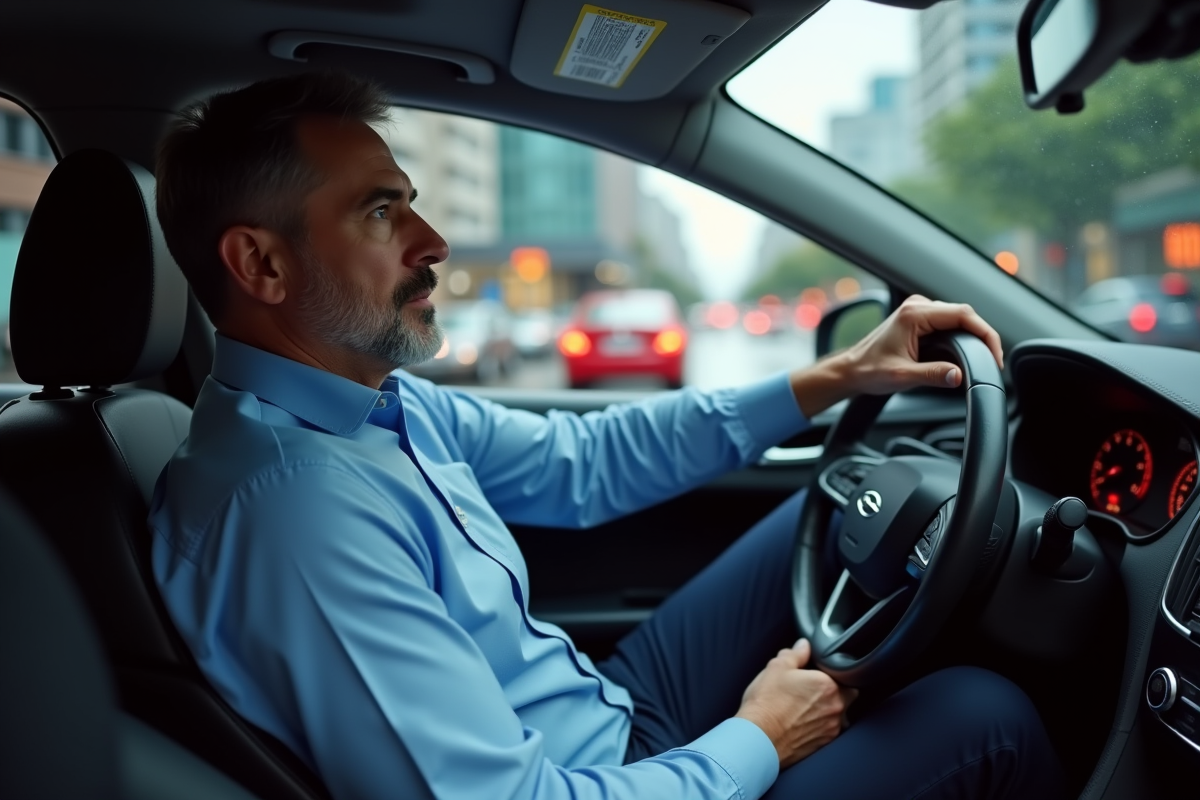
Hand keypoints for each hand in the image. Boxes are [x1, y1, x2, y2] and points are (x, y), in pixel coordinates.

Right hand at [734, 639, 857, 768]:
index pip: (844, 674)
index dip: (831, 672)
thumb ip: (795, 654)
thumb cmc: (767, 705)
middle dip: (833, 691)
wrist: (759, 739)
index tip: (816, 672)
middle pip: (846, 694)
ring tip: (803, 708)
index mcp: (828, 685)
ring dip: (826, 710)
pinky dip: (819, 726)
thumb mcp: (776, 668)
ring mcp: (831, 727)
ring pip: (838, 714)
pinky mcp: (824, 744)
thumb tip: (803, 645)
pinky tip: (801, 723)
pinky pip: (828, 730)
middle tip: (811, 689)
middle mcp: (835, 707)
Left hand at [790, 295, 1003, 417]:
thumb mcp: (902, 377)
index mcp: (914, 314)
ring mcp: (919, 310)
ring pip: (959, 318)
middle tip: (993, 361)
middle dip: (983, 336)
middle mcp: (918, 306)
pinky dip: (962, 336)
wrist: (851, 370)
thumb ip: (932, 375)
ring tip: (984, 358)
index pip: (964, 314)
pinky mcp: (920, 319)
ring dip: (973, 336)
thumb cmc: (869, 371)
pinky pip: (950, 323)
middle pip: (965, 314)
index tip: (994, 354)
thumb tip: (958, 376)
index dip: (985, 334)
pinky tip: (967, 352)